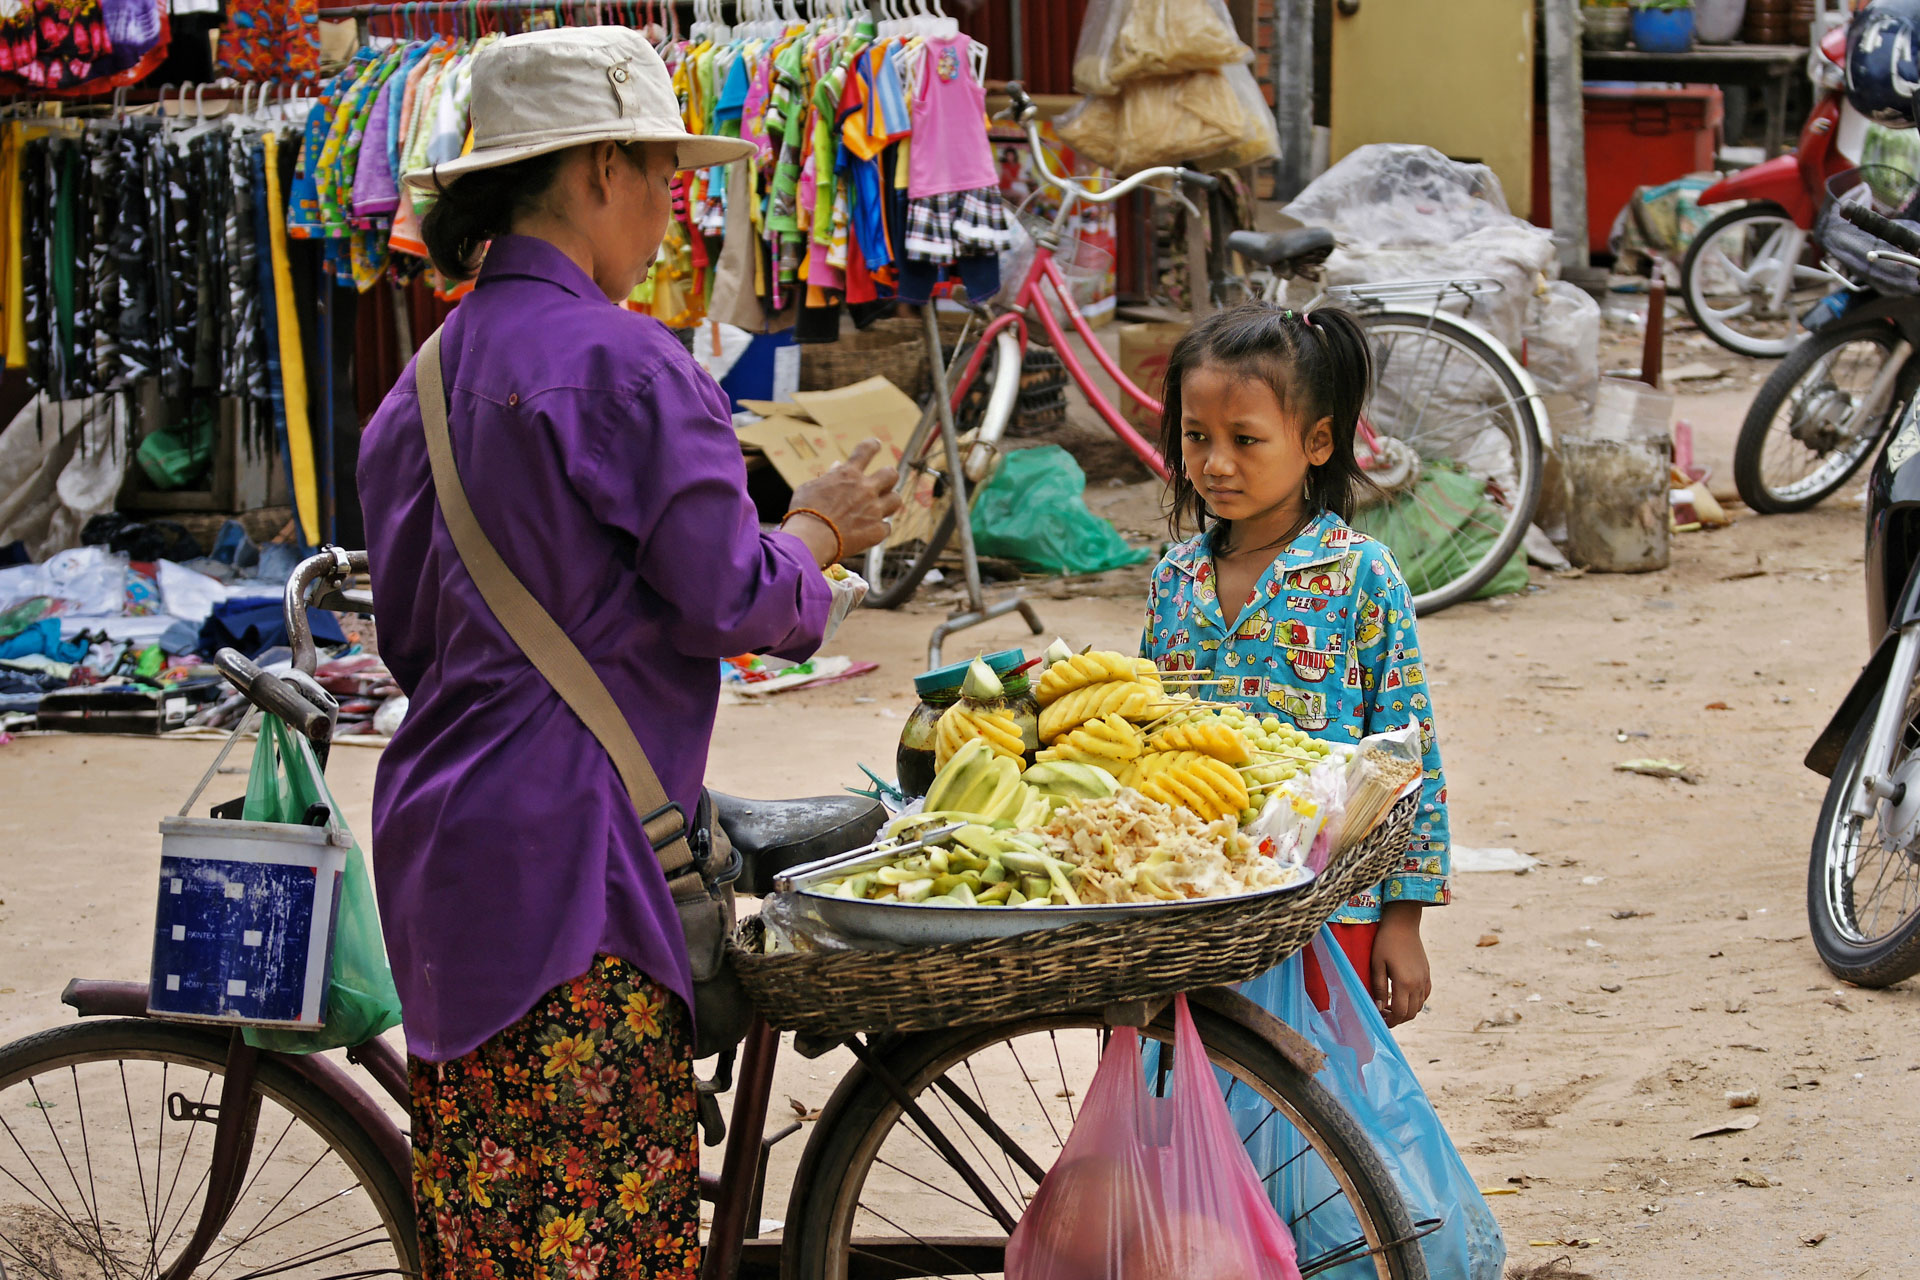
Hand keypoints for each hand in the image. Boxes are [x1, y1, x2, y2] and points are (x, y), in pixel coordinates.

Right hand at [784, 438, 903, 566]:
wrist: (811, 539)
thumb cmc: (804, 512)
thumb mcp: (810, 487)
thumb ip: (828, 476)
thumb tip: (837, 465)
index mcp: (848, 474)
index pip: (866, 450)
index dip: (873, 445)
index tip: (876, 444)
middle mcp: (866, 489)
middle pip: (891, 474)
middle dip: (888, 476)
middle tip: (883, 483)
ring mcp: (874, 510)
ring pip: (896, 499)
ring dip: (889, 502)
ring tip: (880, 507)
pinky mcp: (876, 531)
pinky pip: (886, 527)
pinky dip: (879, 529)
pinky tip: (869, 531)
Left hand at [1370, 902, 1431, 1028]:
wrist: (1403, 924)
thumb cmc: (1385, 942)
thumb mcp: (1376, 964)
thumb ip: (1378, 988)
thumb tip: (1378, 1008)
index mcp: (1404, 983)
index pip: (1400, 1012)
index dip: (1390, 1021)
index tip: (1380, 1021)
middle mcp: (1418, 984)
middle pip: (1411, 1013)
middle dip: (1397, 1019)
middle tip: (1383, 1015)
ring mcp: (1424, 979)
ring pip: (1419, 1006)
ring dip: (1406, 1011)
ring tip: (1390, 1005)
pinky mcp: (1427, 974)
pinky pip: (1424, 995)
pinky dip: (1415, 1002)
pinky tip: (1403, 996)